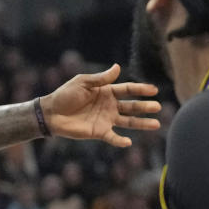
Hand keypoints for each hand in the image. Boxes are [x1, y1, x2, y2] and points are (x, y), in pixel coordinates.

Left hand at [43, 64, 160, 146]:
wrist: (50, 113)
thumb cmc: (65, 95)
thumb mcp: (82, 83)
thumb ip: (100, 78)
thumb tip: (118, 67)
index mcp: (106, 92)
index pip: (127, 90)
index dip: (140, 89)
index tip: (154, 90)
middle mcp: (109, 106)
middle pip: (131, 106)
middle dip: (145, 107)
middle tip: (158, 107)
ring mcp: (106, 119)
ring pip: (128, 122)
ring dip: (141, 124)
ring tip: (156, 124)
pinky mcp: (99, 132)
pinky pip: (113, 137)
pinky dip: (120, 141)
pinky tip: (128, 142)